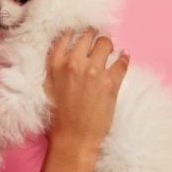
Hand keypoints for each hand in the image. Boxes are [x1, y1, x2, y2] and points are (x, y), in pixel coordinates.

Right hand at [42, 28, 129, 153]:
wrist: (73, 139)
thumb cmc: (58, 117)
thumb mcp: (48, 88)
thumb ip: (55, 68)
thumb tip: (65, 52)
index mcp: (56, 65)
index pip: (66, 35)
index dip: (76, 33)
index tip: (82, 35)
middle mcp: (74, 63)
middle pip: (89, 35)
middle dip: (94, 38)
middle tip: (97, 44)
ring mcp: (94, 71)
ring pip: (106, 43)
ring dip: (108, 47)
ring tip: (108, 54)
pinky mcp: (111, 82)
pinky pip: (122, 60)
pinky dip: (123, 58)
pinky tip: (123, 59)